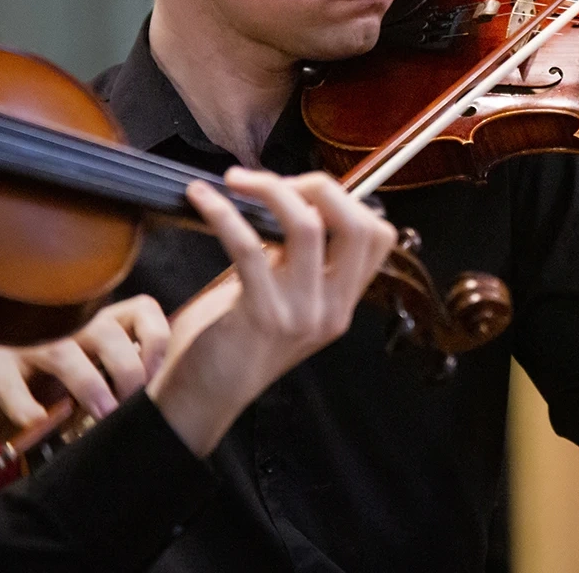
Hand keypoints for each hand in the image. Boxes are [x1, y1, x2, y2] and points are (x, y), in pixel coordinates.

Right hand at [0, 295, 169, 447]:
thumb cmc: (39, 396)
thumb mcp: (87, 391)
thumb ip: (118, 390)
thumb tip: (162, 412)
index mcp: (97, 330)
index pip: (142, 310)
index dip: (157, 338)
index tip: (161, 377)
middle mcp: (65, 330)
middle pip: (107, 331)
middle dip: (128, 369)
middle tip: (133, 407)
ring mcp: (27, 344)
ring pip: (64, 351)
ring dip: (88, 384)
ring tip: (101, 414)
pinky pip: (10, 380)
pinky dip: (25, 405)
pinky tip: (37, 423)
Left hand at [146, 169, 396, 455]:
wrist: (199, 399)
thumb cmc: (233, 342)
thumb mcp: (281, 299)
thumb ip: (295, 259)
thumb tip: (291, 201)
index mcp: (341, 303)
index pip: (378, 237)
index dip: (346, 200)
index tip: (302, 190)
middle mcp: (332, 310)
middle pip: (356, 225)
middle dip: (316, 185)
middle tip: (272, 180)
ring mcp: (301, 315)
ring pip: (307, 227)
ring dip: (269, 189)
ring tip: (235, 181)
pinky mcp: (261, 315)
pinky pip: (248, 246)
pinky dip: (222, 212)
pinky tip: (201, 198)